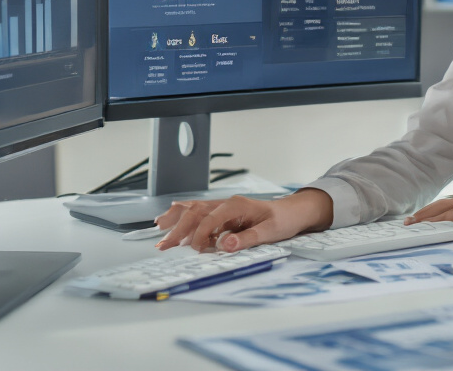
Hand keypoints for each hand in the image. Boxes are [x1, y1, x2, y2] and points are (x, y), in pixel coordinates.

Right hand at [154, 188, 332, 252]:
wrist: (293, 212)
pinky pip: (200, 212)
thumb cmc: (283, 220)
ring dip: (177, 218)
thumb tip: (225, 245)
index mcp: (237, 206)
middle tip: (164, 244)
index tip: (194, 249)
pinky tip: (171, 219)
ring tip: (158, 228)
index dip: (199, 234)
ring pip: (195, 209)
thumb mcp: (271, 232)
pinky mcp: (223, 213)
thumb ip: (248, 238)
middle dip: (179, 227)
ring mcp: (224, 207)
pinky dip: (184, 216)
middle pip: (196, 212)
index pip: (210, 219)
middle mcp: (227, 204)